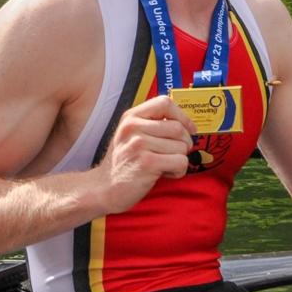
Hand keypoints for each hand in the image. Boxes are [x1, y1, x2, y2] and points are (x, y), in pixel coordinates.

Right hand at [97, 95, 196, 213]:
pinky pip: (180, 162)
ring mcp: (139, 144)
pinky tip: (163, 174)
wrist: (104, 189)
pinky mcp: (147, 163)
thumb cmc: (123, 163)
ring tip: (162, 165)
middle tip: (173, 155)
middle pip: (178, 128)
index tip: (188, 129)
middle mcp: (133, 127)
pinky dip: (178, 172)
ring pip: (182, 146)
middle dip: (184, 144)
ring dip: (179, 160)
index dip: (182, 116)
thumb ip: (151, 124)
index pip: (164, 103)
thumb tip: (185, 123)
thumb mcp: (130, 135)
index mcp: (130, 117)